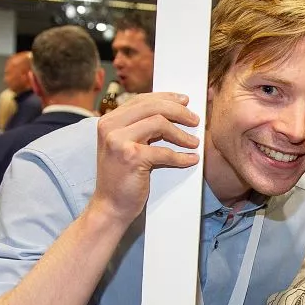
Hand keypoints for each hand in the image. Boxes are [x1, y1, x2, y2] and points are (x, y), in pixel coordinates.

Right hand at [90, 92, 199, 224]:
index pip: (142, 100)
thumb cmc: (122, 177)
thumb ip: (140, 127)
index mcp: (109, 120)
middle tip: (195, 120)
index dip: (166, 97)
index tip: (185, 101)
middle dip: (179, 111)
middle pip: (152, 107)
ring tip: (194, 142)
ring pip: (160, 123)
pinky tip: (191, 159)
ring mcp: (118, 141)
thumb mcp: (126, 145)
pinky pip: (164, 152)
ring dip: (182, 134)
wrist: (110, 206)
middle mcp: (110, 126)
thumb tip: (174, 111)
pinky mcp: (131, 157)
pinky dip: (181, 157)